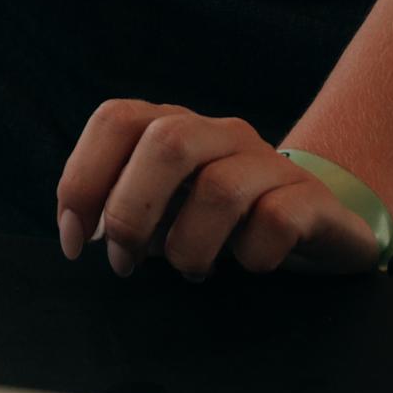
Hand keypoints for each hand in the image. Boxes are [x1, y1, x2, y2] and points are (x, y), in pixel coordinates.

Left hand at [55, 101, 388, 280]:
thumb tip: (80, 233)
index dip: (83, 178)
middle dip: (132, 212)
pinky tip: (250, 265)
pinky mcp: (313, 198)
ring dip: (190, 247)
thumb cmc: (221, 225)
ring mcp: (270, 161)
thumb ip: (123, 210)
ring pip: (219, 188)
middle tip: (126, 265)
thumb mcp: (167, 212)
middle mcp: (221, 132)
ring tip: (192, 271)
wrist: (317, 227)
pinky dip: (252, 256)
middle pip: (166, 142)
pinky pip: (275, 221)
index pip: (116, 121)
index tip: (75, 243)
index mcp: (176, 126)